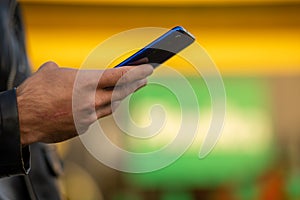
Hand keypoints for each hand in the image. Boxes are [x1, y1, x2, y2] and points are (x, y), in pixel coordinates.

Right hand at [17, 61, 152, 145]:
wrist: (22, 118)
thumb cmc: (35, 92)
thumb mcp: (51, 72)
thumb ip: (65, 71)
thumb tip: (64, 71)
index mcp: (85, 82)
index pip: (117, 76)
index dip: (135, 72)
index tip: (147, 69)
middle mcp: (90, 100)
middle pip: (120, 92)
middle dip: (134, 85)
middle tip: (144, 80)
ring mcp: (88, 116)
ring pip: (110, 106)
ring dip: (119, 98)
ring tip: (125, 92)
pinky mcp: (82, 128)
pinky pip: (96, 117)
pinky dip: (99, 110)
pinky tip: (96, 105)